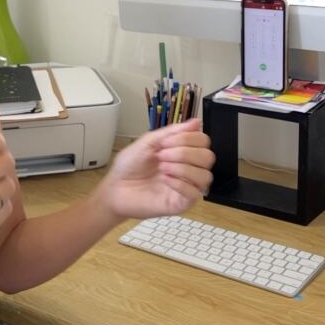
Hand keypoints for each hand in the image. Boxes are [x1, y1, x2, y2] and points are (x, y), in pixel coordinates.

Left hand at [96, 119, 214, 219]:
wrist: (115, 187)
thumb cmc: (130, 166)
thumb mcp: (148, 142)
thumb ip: (172, 132)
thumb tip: (196, 122)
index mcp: (182, 151)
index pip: (203, 141)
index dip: (187, 138)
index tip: (165, 141)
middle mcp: (188, 168)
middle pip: (208, 157)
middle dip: (185, 153)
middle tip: (162, 155)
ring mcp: (186, 186)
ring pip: (205, 176)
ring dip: (182, 168)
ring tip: (162, 168)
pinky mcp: (181, 203)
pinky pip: (194, 193)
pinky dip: (180, 183)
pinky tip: (164, 180)